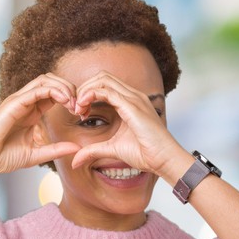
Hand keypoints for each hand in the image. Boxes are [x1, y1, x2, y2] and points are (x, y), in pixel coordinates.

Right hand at [0, 73, 80, 173]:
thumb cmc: (3, 157)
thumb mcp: (37, 154)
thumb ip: (56, 150)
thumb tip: (77, 148)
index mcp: (32, 111)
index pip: (55, 93)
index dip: (71, 98)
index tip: (82, 113)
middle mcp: (26, 102)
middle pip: (52, 81)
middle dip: (71, 89)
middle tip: (81, 106)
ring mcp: (19, 101)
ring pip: (45, 80)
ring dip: (64, 87)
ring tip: (74, 102)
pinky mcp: (13, 104)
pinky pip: (35, 90)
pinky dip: (53, 90)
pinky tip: (64, 100)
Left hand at [70, 71, 185, 175]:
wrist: (163, 159)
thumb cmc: (145, 154)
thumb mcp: (111, 149)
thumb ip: (93, 151)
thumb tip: (75, 161)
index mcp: (130, 101)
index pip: (104, 84)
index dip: (87, 93)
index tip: (79, 112)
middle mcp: (133, 95)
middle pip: (102, 77)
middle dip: (84, 88)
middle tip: (75, 108)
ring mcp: (134, 98)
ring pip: (102, 79)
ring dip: (85, 90)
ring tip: (78, 108)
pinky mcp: (132, 106)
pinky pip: (106, 91)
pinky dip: (90, 95)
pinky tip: (83, 109)